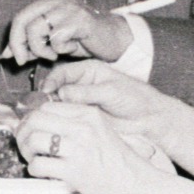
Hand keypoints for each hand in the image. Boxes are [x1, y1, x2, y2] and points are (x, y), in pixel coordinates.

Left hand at [8, 0, 131, 64]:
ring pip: (35, 29)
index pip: (20, 17)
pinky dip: (60, 49)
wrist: (113, 39)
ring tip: (54, 53)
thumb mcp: (52, 41)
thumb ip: (31, 43)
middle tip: (23, 61)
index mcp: (48, 0)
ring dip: (40, 49)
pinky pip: (56, 38)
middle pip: (22, 20)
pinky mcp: (79, 20)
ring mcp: (68, 8)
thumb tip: (7, 53)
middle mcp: (56, 0)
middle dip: (18, 44)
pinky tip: (72, 47)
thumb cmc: (82, 39)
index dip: (12, 38)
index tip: (10, 56)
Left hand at [14, 100, 167, 193]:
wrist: (140, 185)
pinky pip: (39, 164)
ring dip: (26, 151)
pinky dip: (34, 169)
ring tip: (34, 157)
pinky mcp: (75, 171)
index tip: (31, 129)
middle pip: (35, 120)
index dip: (32, 118)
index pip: (46, 106)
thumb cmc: (118, 160)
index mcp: (89, 114)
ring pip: (33, 140)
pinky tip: (42, 171)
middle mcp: (83, 128)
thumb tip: (38, 118)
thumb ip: (75, 122)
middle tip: (25, 144)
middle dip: (23, 132)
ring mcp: (79, 150)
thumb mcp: (101, 130)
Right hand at [40, 59, 181, 140]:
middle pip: (56, 87)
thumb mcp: (110, 91)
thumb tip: (60, 94)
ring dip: (53, 109)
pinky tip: (58, 123)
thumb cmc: (135, 99)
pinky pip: (66, 116)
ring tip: (49, 116)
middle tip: (43, 107)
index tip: (46, 92)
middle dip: (48, 96)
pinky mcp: (83, 116)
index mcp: (88, 70)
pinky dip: (60, 119)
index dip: (52, 81)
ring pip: (59, 103)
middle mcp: (81, 84)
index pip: (62, 72)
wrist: (150, 120)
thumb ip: (85, 92)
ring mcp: (81, 101)